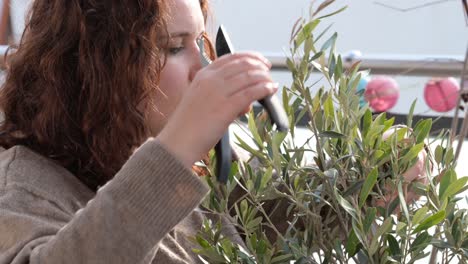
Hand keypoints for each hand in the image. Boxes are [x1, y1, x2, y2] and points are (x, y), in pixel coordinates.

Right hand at [157, 52, 276, 167]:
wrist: (178, 142)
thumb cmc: (188, 126)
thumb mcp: (201, 101)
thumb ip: (222, 96)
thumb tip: (246, 101)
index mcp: (203, 75)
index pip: (231, 57)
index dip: (250, 57)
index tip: (260, 61)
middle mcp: (211, 80)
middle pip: (243, 64)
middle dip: (260, 67)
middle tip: (269, 73)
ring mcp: (218, 92)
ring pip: (250, 76)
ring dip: (265, 78)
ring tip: (272, 84)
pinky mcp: (226, 107)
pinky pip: (251, 92)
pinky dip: (264, 89)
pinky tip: (270, 90)